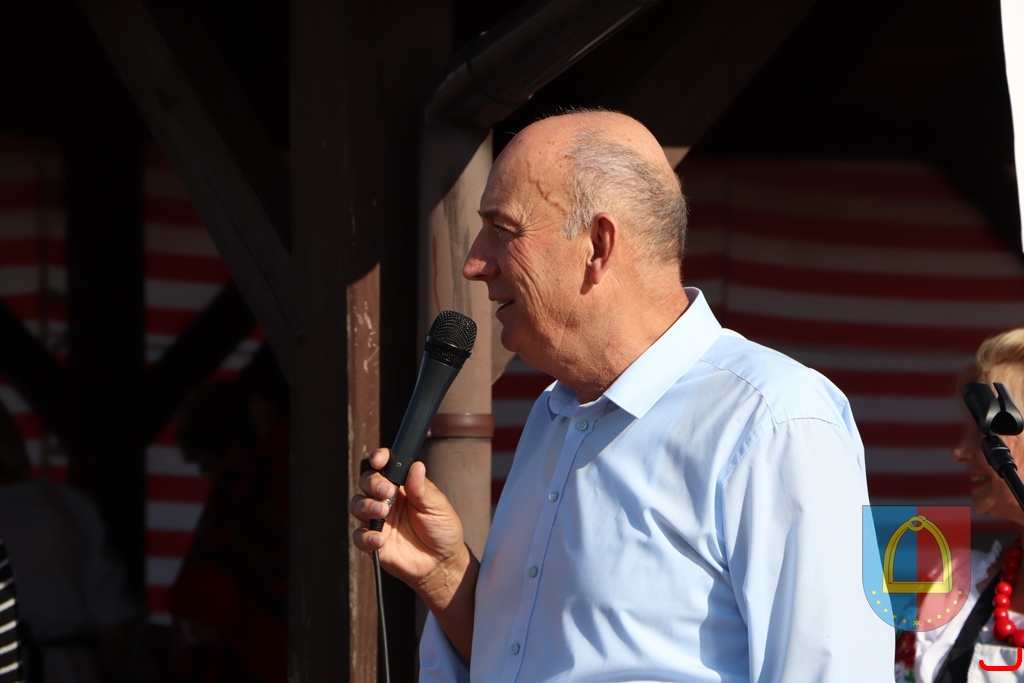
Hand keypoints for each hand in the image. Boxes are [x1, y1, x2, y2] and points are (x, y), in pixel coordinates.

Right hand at [350, 447, 479, 660]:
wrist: (442, 563)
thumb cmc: (442, 530)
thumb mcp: (437, 506)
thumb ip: (423, 488)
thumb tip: (416, 465)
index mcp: (402, 486)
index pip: (384, 466)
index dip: (378, 458)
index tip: (379, 460)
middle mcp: (386, 500)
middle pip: (366, 482)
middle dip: (372, 483)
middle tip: (387, 491)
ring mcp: (378, 520)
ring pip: (357, 505)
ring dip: (366, 505)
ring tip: (382, 511)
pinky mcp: (373, 542)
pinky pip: (359, 536)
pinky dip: (366, 536)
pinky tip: (380, 539)